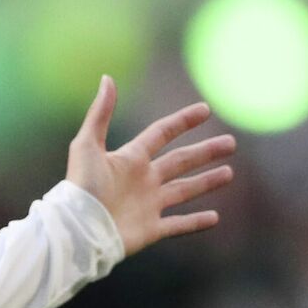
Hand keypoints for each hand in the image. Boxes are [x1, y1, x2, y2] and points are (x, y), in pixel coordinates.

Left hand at [67, 75, 234, 257]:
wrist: (77, 230)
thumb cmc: (79, 188)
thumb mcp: (86, 146)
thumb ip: (99, 113)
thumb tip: (107, 78)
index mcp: (130, 159)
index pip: (161, 134)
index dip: (182, 121)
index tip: (205, 109)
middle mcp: (141, 181)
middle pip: (180, 161)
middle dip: (205, 152)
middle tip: (230, 143)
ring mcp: (147, 206)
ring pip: (184, 191)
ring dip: (206, 182)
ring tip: (228, 173)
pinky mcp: (149, 230)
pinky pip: (178, 225)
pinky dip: (196, 222)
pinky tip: (214, 218)